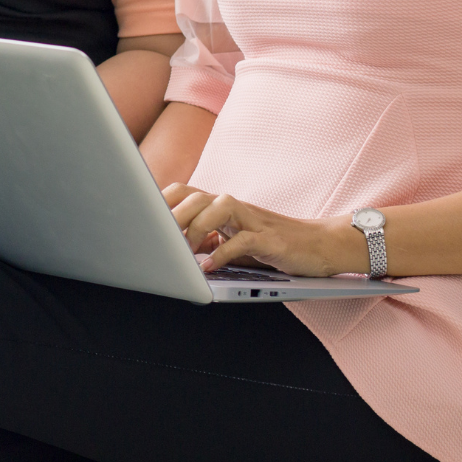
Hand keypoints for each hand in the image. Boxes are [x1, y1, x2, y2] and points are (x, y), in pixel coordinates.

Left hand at [162, 184, 362, 276]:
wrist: (322, 245)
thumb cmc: (276, 245)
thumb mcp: (236, 241)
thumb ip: (209, 241)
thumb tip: (177, 250)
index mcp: (223, 206)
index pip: (185, 191)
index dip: (161, 201)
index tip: (139, 217)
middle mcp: (235, 206)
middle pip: (196, 196)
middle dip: (172, 215)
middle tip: (156, 239)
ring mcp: (254, 219)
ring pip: (217, 208)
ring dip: (195, 228)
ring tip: (182, 253)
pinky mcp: (271, 239)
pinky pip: (242, 240)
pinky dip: (222, 254)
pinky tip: (208, 269)